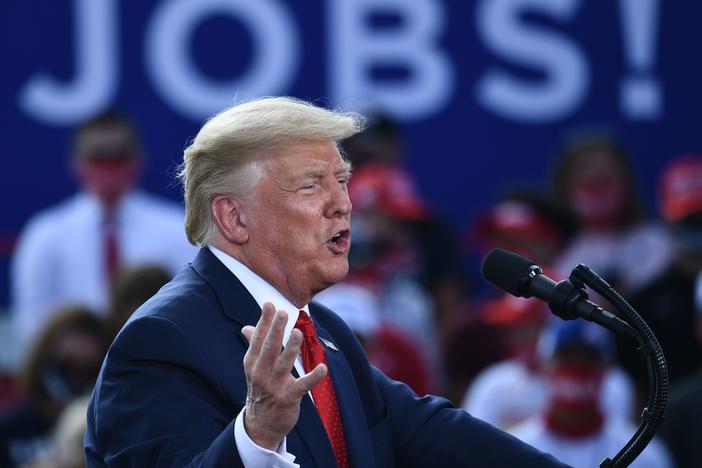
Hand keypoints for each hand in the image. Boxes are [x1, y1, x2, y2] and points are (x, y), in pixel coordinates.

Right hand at [241, 302, 326, 449]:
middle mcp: (261, 372)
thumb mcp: (253, 368)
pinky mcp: (289, 397)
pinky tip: (323, 368)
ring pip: (284, 363)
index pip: (258, 338)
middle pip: (269, 348)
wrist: (261, 424)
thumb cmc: (261, 389)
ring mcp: (275, 386)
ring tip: (297, 333)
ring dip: (291, 348)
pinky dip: (313, 377)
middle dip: (276, 329)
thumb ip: (254, 346)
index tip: (269, 304)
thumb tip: (245, 327)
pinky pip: (303, 385)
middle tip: (283, 312)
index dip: (264, 321)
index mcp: (252, 362)